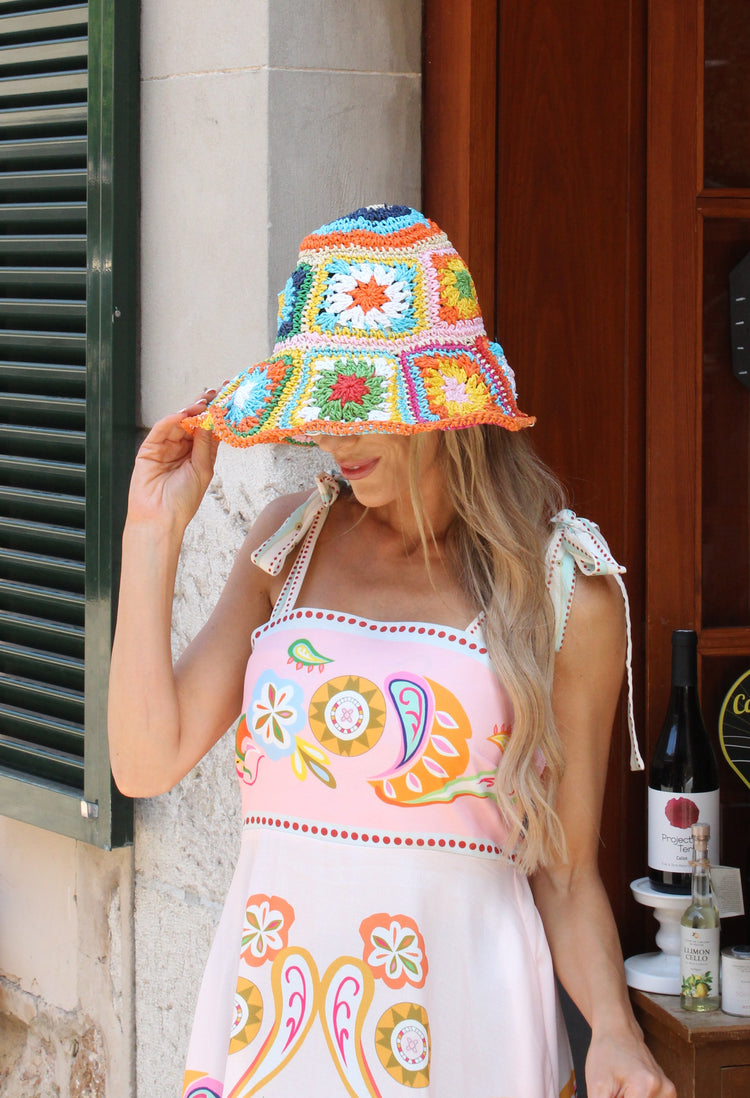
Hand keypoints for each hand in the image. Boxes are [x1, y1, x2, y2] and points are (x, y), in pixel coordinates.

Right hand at [126, 388, 220, 530]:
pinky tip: (181, 415)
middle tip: (214, 392)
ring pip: (177, 422)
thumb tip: (212, 419)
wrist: (161, 518)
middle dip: (203, 406)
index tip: (228, 398)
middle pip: (193, 421)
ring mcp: (165, 446)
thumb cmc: (183, 500)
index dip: (218, 414)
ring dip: (189, 411)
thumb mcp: (202, 469)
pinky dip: (171, 420)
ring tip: (201, 403)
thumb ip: (205, 444)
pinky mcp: (149, 448)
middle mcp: (182, 447)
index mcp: (198, 453)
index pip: (208, 428)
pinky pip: (160, 430)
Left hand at [585, 1028, 675, 1097]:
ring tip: (621, 1092)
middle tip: (616, 1092)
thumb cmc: (605, 1053)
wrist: (618, 1031)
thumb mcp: (597, 1086)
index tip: (612, 1097)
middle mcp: (664, 1090)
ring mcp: (669, 1092)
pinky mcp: (670, 1093)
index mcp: (644, 1086)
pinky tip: (627, 1094)